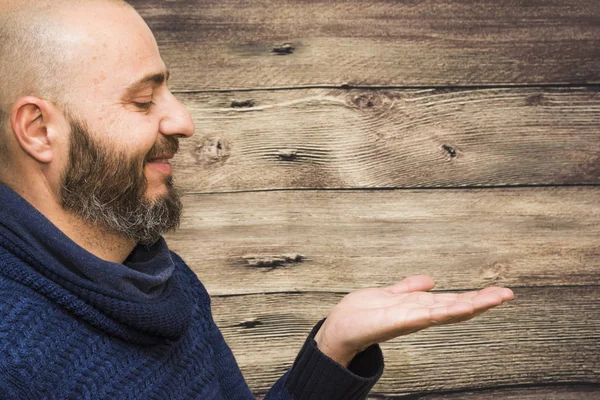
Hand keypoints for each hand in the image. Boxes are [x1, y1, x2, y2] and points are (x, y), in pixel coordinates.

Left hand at [314, 275, 513, 366]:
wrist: (339, 329)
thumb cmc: (363, 314)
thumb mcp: (391, 294)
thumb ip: (409, 287)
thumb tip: (430, 279)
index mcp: (418, 306)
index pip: (452, 301)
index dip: (476, 297)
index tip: (501, 292)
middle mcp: (417, 315)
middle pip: (454, 307)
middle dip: (480, 302)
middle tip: (506, 294)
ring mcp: (408, 320)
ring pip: (442, 312)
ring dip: (465, 307)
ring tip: (489, 301)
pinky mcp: (394, 322)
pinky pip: (419, 317)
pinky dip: (436, 313)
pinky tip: (453, 308)